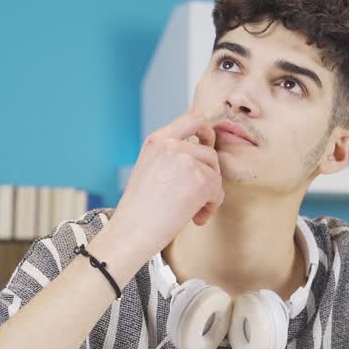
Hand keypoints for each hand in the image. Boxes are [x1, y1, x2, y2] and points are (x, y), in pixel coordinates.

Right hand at [104, 110, 223, 260]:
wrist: (131, 232)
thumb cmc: (139, 209)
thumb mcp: (150, 169)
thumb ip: (172, 156)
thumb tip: (204, 152)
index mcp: (157, 140)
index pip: (193, 117)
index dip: (207, 130)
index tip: (208, 145)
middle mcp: (171, 145)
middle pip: (210, 152)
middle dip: (209, 176)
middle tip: (197, 198)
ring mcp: (186, 160)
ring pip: (215, 173)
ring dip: (210, 194)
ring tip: (194, 212)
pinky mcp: (200, 179)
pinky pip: (218, 191)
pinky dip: (211, 207)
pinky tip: (196, 219)